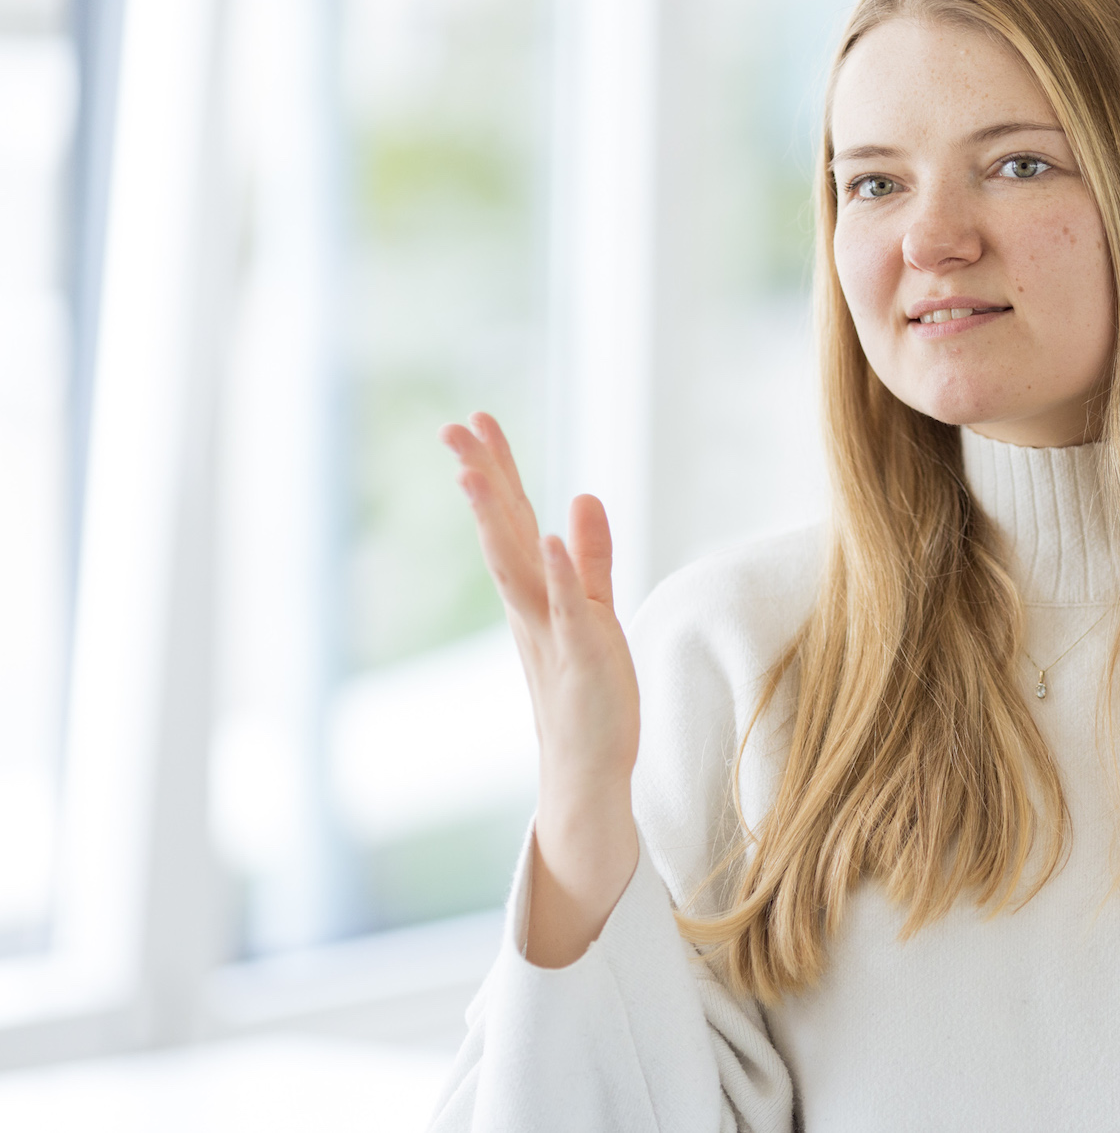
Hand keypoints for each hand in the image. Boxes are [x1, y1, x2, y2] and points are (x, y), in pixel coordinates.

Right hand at [441, 412, 639, 965]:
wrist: (588, 770)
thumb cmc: (591, 691)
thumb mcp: (593, 610)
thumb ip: (589, 556)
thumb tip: (580, 498)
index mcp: (534, 593)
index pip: (511, 519)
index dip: (495, 470)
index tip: (473, 419)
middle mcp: (532, 607)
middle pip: (503, 531)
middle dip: (483, 478)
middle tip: (456, 426)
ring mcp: (552, 631)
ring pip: (517, 565)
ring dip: (497, 518)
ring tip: (476, 471)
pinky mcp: (582, 656)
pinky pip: (567, 608)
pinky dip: (556, 572)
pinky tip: (545, 535)